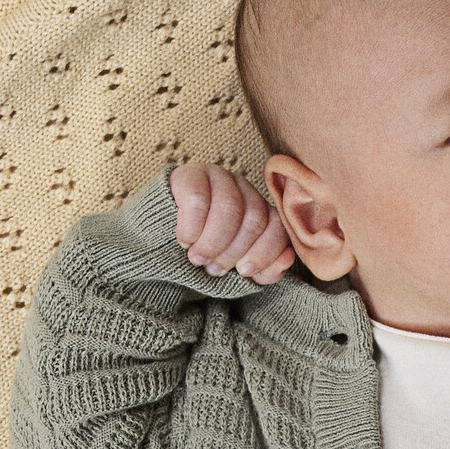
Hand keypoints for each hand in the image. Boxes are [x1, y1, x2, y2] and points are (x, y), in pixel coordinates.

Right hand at [169, 163, 293, 282]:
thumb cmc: (207, 254)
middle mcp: (244, 189)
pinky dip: (192, 228)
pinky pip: (198, 201)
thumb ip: (265, 269)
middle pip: (253, 220)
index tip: (243, 272)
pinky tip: (184, 241)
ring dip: (213, 242)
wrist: (162, 237)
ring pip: (228, 208)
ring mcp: (218, 178)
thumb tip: (287, 259)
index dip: (264, 253)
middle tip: (214, 269)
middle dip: (234, 252)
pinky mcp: (190, 176)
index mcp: (261, 210)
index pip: (277, 228)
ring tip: (198, 258)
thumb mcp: (237, 267)